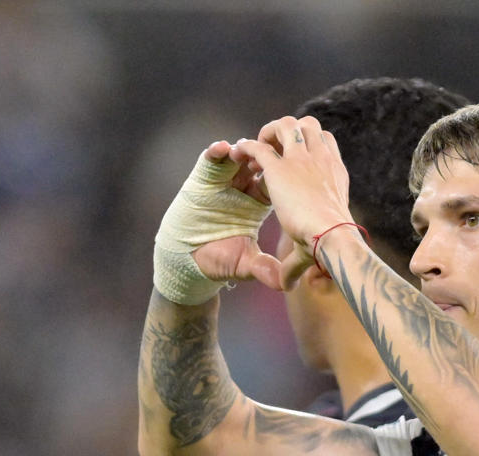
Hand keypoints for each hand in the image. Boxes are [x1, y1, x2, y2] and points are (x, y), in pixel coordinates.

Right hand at [153, 144, 294, 302]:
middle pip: (261, 159)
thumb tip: (284, 284)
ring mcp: (223, 181)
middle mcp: (243, 187)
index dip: (285, 168)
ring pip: (238, 154)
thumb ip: (263, 268)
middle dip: (267, 150)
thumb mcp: (245, 264)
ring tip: (243, 149)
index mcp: (259, 201)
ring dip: (243, 147)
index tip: (290, 165)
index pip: (279, 177)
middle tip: (270, 148)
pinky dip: (216, 151)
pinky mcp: (203, 178)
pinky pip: (210, 159)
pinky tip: (222, 149)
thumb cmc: (219, 260)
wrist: (188, 260)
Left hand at [230, 117, 354, 269]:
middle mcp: (320, 160)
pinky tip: (238, 154)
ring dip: (270, 132)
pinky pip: (260, 146)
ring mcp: (301, 161)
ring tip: (257, 148)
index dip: (306, 146)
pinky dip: (246, 147)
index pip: (324, 142)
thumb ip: (293, 263)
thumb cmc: (329, 248)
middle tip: (272, 150)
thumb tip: (286, 287)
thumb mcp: (312, 246)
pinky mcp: (280, 168)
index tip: (291, 161)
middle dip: (288, 132)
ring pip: (287, 125)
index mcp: (333, 173)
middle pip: (308, 126)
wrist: (332, 240)